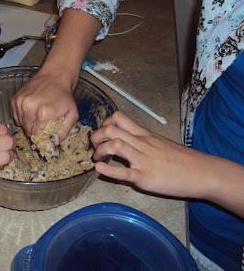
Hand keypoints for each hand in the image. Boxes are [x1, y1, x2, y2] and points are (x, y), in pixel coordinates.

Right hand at [12, 72, 78, 139]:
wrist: (56, 76)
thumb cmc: (65, 96)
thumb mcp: (72, 115)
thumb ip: (63, 132)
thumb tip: (52, 145)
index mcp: (43, 113)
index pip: (36, 136)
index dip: (41, 138)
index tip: (45, 135)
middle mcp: (29, 108)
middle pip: (28, 131)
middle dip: (34, 132)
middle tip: (42, 126)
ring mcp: (21, 103)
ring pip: (20, 124)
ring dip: (28, 124)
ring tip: (37, 117)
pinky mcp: (15, 99)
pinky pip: (16, 116)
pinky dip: (22, 117)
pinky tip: (31, 111)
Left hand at [90, 111, 218, 198]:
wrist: (202, 172)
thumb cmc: (182, 159)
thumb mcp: (161, 143)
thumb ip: (144, 141)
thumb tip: (129, 142)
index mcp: (145, 134)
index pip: (120, 118)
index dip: (105, 122)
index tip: (102, 131)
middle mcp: (142, 143)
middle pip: (112, 129)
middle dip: (96, 136)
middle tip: (93, 145)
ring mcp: (143, 159)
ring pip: (116, 145)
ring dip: (100, 151)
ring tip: (96, 158)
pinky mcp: (145, 177)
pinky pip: (124, 172)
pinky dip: (108, 171)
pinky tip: (99, 170)